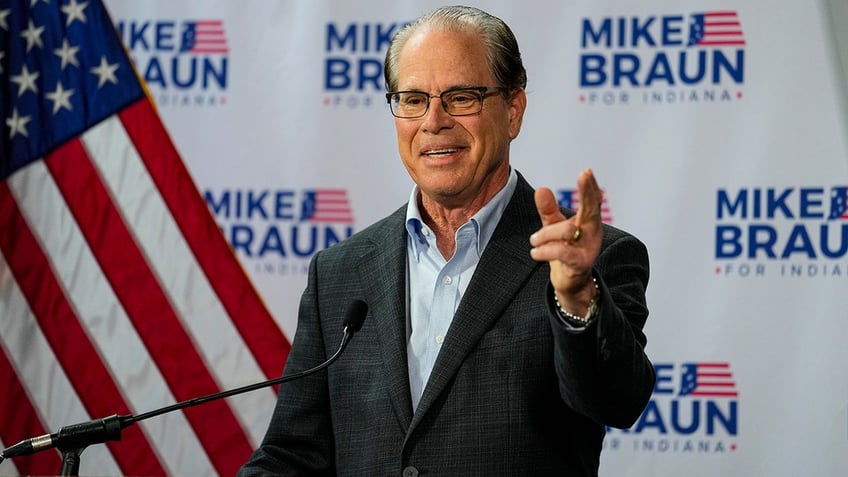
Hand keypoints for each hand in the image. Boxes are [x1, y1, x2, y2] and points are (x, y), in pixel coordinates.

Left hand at [530, 168, 602, 313]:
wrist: (570, 282)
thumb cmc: (564, 250)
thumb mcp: (554, 227)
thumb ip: (549, 210)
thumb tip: (541, 189)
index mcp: (588, 221)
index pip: (591, 201)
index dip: (590, 186)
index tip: (587, 171)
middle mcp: (592, 232)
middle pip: (591, 209)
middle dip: (587, 192)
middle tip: (584, 174)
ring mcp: (589, 248)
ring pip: (567, 230)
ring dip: (545, 234)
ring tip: (533, 241)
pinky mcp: (580, 263)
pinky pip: (562, 251)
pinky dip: (544, 250)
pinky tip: (535, 252)